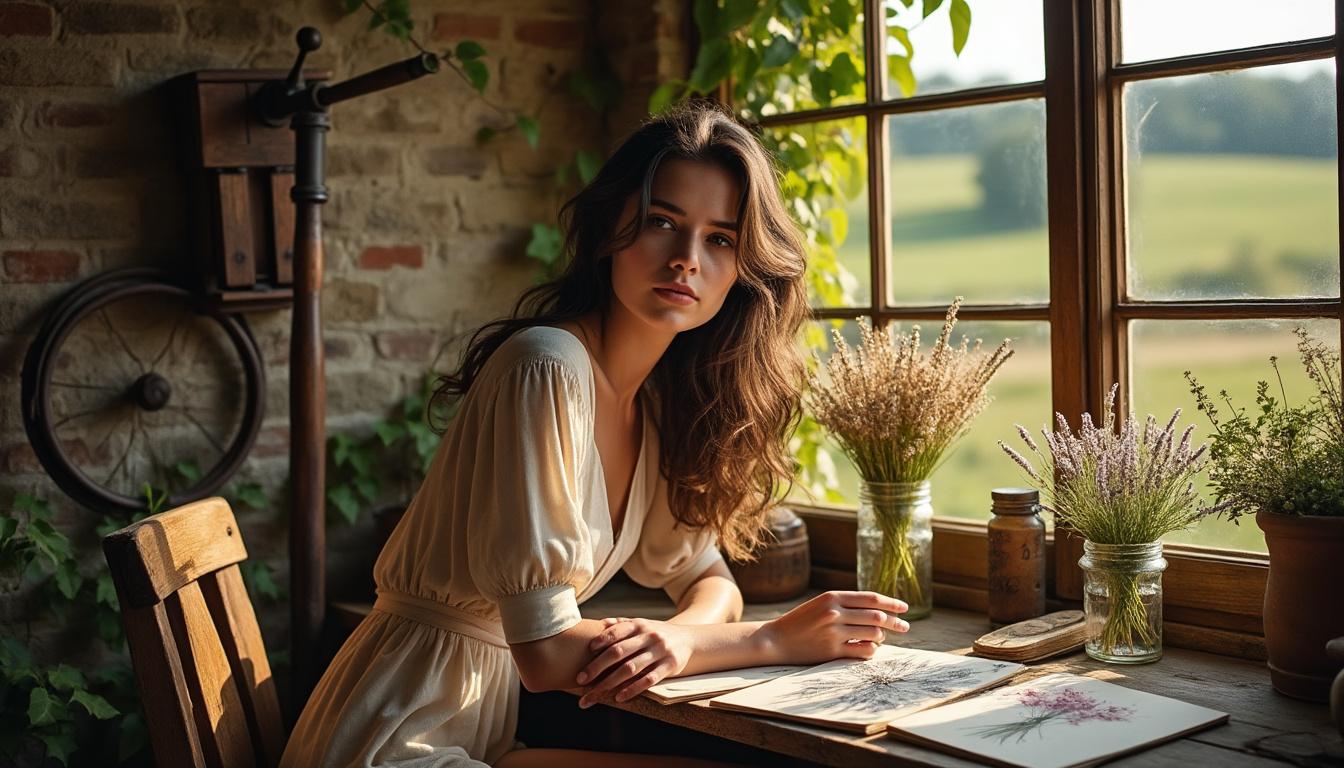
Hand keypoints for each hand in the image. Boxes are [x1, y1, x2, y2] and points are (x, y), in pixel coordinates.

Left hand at [574, 617, 691, 707]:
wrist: (690, 639)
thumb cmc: (657, 633)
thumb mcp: (642, 623)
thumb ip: (621, 624)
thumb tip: (599, 623)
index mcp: (639, 624)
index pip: (616, 632)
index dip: (601, 640)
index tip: (586, 651)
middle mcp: (649, 636)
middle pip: (619, 652)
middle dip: (597, 667)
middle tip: (580, 680)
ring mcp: (660, 652)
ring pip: (631, 668)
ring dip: (609, 683)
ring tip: (593, 695)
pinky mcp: (670, 666)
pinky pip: (649, 680)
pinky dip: (633, 689)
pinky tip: (619, 698)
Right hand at [762, 590, 908, 664]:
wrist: (776, 640)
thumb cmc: (801, 621)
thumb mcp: (821, 605)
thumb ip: (846, 605)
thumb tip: (879, 611)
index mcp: (832, 597)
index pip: (871, 598)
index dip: (891, 603)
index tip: (904, 608)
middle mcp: (834, 612)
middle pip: (876, 616)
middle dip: (895, 622)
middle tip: (905, 627)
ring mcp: (834, 632)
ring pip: (873, 634)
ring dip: (881, 637)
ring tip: (880, 639)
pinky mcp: (832, 651)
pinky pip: (863, 651)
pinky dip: (871, 650)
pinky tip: (869, 649)